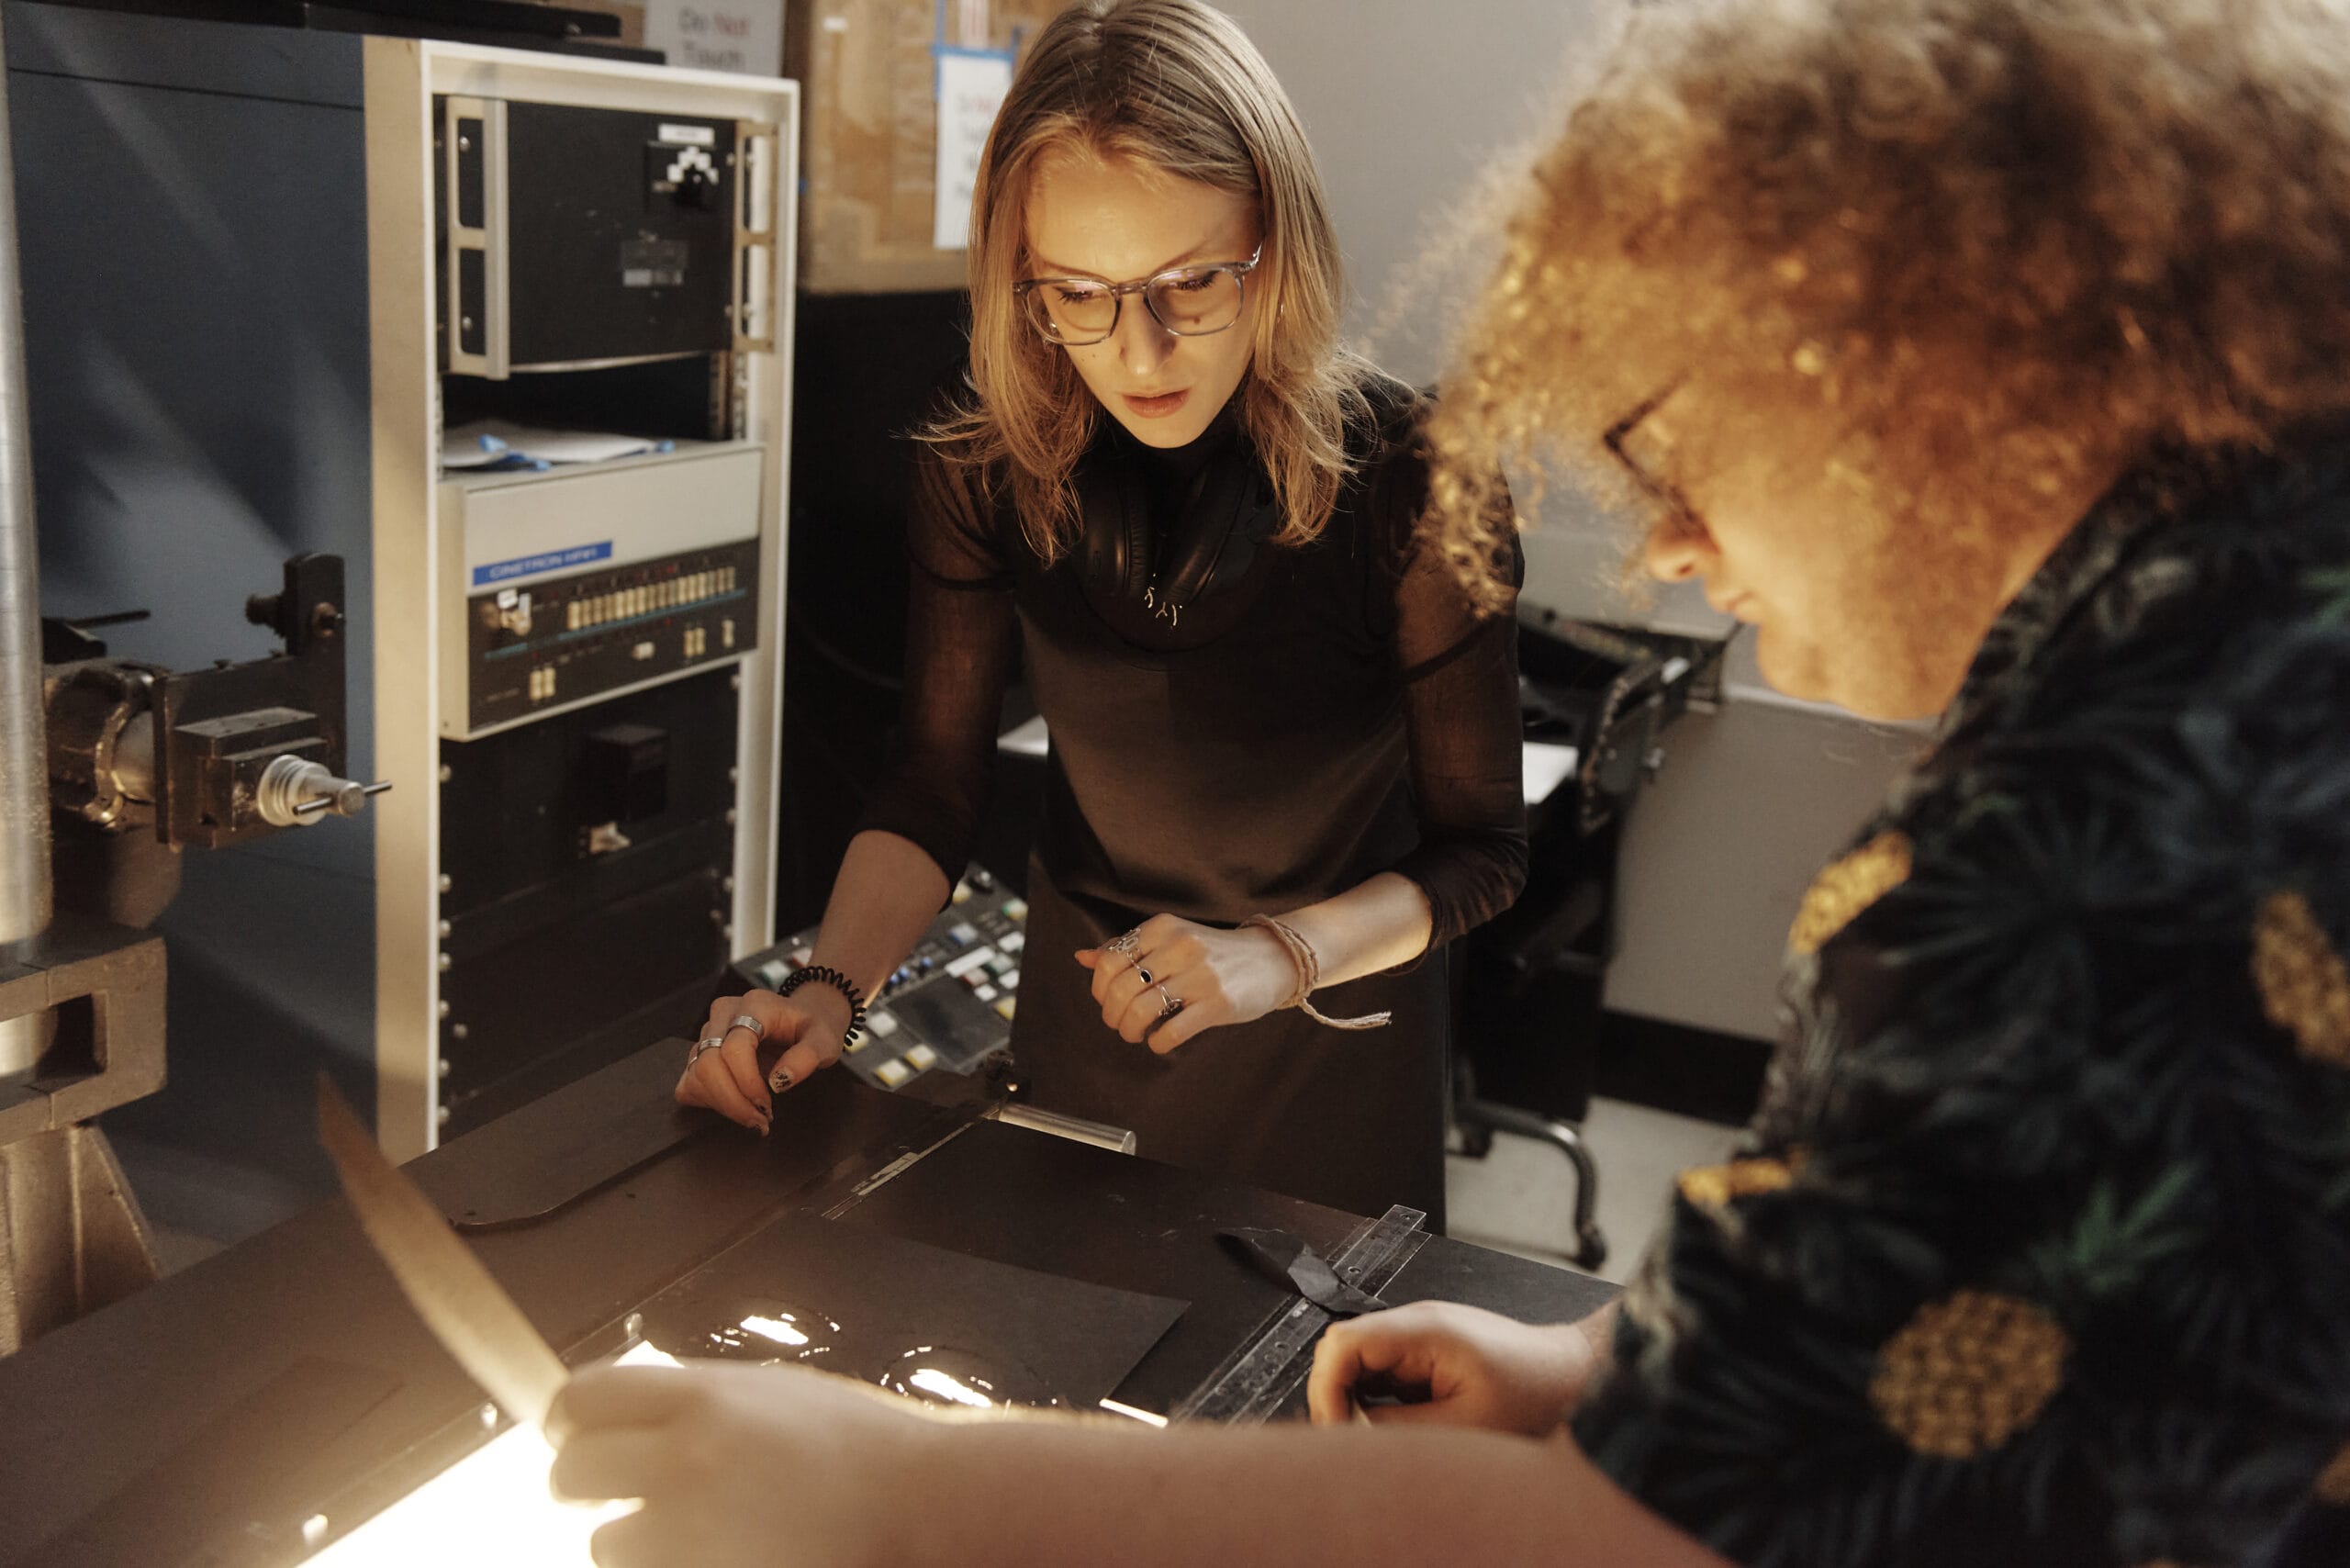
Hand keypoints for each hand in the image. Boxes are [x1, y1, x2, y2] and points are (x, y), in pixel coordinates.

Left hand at [549, 1361, 927, 1567]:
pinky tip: (717, 1550)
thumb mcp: (768, 1391)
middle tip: (604, 1485)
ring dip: (632, 1539)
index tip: (571, 1430)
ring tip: (696, 1527)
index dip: (568, 1418)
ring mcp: (691, 1532)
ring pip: (603, 1543)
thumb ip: (690, 1397)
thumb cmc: (853, 1446)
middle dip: (582, 1480)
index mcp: (704, 1399)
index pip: (582, 1398)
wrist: (915, 1504)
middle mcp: (687, 1461)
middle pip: (571, 1471)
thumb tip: (610, 1410)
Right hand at [676, 984, 855, 1132]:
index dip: (748, 1082)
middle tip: (759, 1121)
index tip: (768, 1105)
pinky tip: (734, 1105)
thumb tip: (779, 1081)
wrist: (801, 1020)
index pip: (735, 1046)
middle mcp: (724, 1014)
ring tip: (751, 1116)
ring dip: (721, 1104)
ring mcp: (708, 1032)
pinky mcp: (699, 1051)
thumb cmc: (812, 1029)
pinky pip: (689, 1081)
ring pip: (695, 1074)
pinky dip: (707, 1101)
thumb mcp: (825, 1040)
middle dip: (732, 1101)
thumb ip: (808, 1057)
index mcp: (755, 1005)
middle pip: (708, 1063)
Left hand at [1075, 914, 1297, 1053]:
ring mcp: (1200, 976)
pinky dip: (1157, 1043)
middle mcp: (1180, 947)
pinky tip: (1160, 1040)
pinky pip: (1171, 1032)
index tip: (1107, 1002)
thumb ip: (1127, 948)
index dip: (1099, 989)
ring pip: (1141, 1011)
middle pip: (1120, 989)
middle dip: (1111, 1015)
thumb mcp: (1169, 939)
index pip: (1109, 961)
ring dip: (1129, 1031)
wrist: (1271, 959)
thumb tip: (1082, 957)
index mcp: (1163, 928)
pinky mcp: (1218, 1004)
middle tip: (1119, 1024)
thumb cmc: (1211, 953)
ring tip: (1135, 1034)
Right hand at [1306, 1302, 1599, 1435]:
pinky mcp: (1423, 1356)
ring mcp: (1417, 1338)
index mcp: (1423, 1329)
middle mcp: (1414, 1326)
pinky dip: (1372, 1402)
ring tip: (1372, 1437)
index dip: (1327, 1388)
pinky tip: (1390, 1427)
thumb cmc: (1534, 1391)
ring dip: (1352, 1400)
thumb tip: (1351, 1433)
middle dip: (1334, 1397)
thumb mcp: (1463, 1424)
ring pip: (1355, 1364)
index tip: (1338, 1428)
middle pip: (1340, 1351)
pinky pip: (1378, 1375)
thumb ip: (1399, 1429)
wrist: (1569, 1375)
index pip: (1342, 1343)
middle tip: (1351, 1439)